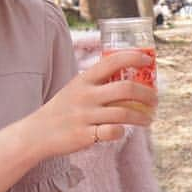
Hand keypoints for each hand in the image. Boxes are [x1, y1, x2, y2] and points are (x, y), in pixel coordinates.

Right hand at [30, 49, 158, 157]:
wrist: (36, 133)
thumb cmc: (62, 109)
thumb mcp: (75, 88)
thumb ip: (96, 82)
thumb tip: (127, 76)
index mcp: (84, 79)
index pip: (113, 61)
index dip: (134, 57)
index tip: (148, 59)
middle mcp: (86, 95)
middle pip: (126, 88)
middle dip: (147, 94)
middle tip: (155, 100)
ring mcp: (85, 115)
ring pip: (125, 113)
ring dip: (142, 117)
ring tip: (149, 119)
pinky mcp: (85, 134)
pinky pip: (113, 132)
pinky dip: (122, 132)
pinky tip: (124, 131)